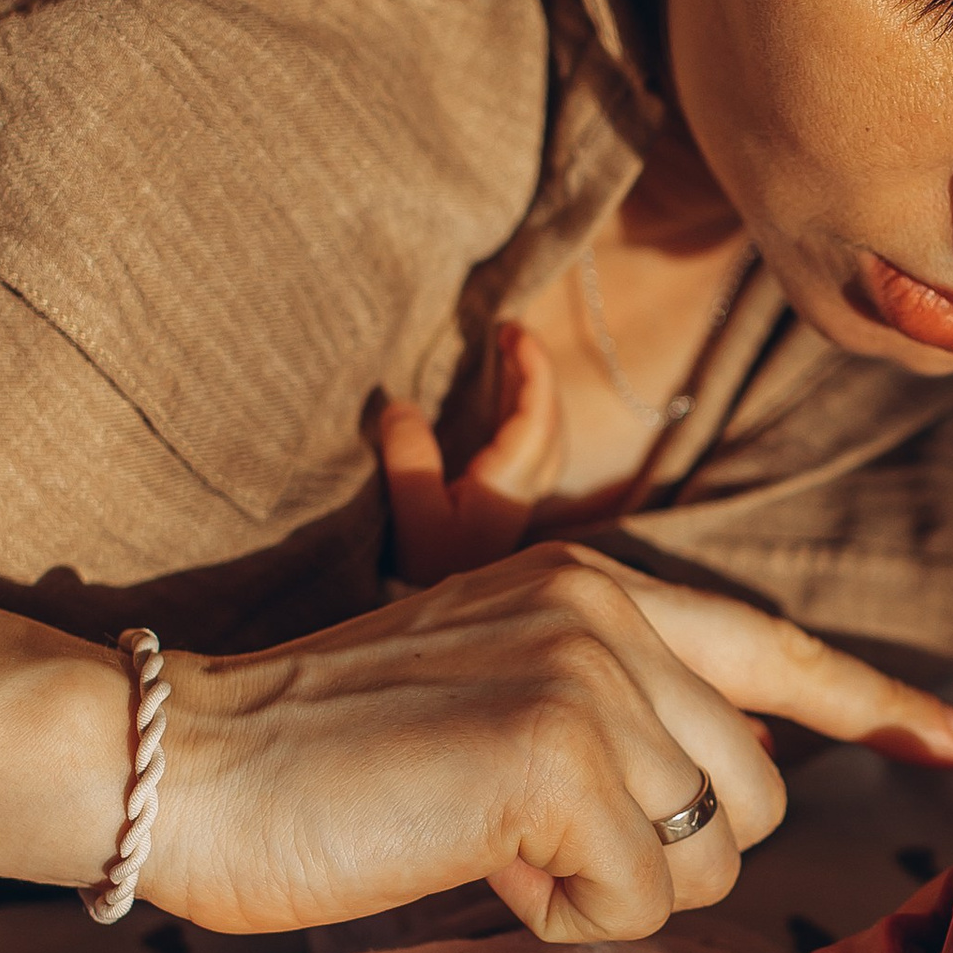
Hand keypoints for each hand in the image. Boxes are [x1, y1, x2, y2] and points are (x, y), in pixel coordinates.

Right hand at [146, 539, 952, 940]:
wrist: (188, 763)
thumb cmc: (321, 761)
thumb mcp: (486, 693)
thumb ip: (606, 709)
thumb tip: (717, 795)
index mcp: (597, 585)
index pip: (775, 649)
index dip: (873, 709)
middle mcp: (611, 610)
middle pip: (754, 794)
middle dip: (666, 858)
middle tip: (533, 848)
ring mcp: (591, 674)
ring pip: (707, 852)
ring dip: (609, 890)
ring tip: (490, 843)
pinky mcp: (560, 755)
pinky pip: (630, 900)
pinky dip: (554, 916)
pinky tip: (468, 862)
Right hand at [377, 321, 561, 584]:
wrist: (439, 622)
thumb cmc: (423, 566)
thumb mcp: (410, 511)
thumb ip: (408, 455)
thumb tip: (401, 405)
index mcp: (510, 484)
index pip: (538, 415)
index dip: (533, 368)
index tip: (515, 331)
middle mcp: (525, 490)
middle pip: (551, 421)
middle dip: (535, 373)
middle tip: (509, 334)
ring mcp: (518, 501)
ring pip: (545, 435)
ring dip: (532, 393)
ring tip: (506, 359)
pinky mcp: (504, 509)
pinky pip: (529, 448)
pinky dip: (522, 415)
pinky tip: (501, 405)